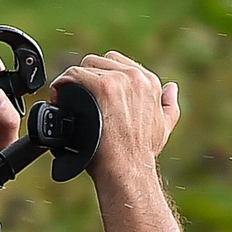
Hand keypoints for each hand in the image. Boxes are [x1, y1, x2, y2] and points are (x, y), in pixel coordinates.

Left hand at [57, 52, 179, 186]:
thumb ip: (168, 105)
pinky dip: (63, 83)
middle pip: (101, 62)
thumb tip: (171, 88)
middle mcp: (136, 76)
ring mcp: (119, 80)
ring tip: (65, 97)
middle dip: (87, 77)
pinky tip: (59, 95)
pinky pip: (75, 74)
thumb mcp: (164, 127)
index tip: (91, 93)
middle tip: (76, 95)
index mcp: (149, 82)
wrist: (128, 168)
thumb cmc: (140, 153)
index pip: (118, 64)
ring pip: (87, 66)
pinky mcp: (103, 87)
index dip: (101, 76)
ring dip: (74, 80)